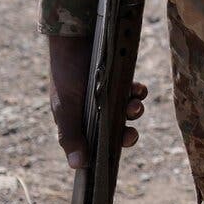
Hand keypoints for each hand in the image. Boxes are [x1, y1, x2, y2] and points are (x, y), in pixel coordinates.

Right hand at [46, 34, 145, 170]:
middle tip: (131, 134)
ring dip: (133, 112)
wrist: (74, 38)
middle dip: (126, 135)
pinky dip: (138, 93)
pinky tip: (138, 89)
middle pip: (116, 132)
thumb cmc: (65, 75)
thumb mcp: (65, 108)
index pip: (96, 147)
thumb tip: (77, 165)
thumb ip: (71, 135)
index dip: (106, 154)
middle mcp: (96, 112)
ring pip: (127, 112)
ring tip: (134, 105)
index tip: (115, 161)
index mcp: (80, 124)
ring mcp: (110, 96)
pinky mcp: (121, 81)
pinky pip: (134, 92)